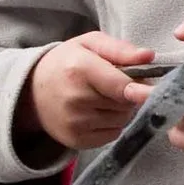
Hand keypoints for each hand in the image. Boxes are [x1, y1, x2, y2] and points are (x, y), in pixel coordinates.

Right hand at [22, 31, 155, 151]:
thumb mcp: (90, 44)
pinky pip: (113, 135)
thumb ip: (120, 49)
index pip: (122, 86)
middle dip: (129, 94)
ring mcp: (75, 123)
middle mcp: (76, 99)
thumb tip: (149, 56)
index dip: (140, 89)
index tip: (151, 89)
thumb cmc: (67, 62)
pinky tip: (98, 112)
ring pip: (122, 120)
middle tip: (116, 85)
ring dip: (122, 110)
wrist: (32, 90)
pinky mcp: (76, 140)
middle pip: (126, 104)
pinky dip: (112, 124)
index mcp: (80, 69)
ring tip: (105, 97)